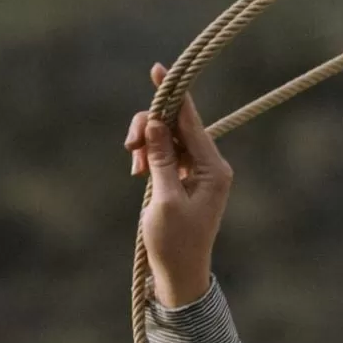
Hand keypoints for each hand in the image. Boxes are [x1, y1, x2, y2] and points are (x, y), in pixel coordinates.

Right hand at [125, 61, 233, 309]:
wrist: (179, 273)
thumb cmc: (173, 243)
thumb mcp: (163, 199)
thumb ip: (161, 159)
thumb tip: (157, 122)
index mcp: (213, 169)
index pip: (192, 122)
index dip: (173, 94)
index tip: (158, 68)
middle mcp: (211, 164)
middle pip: (177, 125)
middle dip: (150, 128)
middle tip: (129, 148)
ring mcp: (198, 170)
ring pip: (168, 137)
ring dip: (146, 143)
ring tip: (133, 166)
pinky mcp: (185, 177)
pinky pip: (166, 152)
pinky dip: (149, 155)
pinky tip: (138, 170)